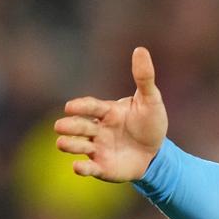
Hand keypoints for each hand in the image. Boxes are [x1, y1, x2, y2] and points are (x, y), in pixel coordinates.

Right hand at [54, 47, 167, 181]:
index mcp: (107, 112)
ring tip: (62, 143)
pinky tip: (77, 167)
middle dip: (70, 126)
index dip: (81, 106)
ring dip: (70, 145)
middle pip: (80, 126)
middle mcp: (98, 129)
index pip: (91, 107)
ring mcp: (97, 148)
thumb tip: (140, 49)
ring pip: (79, 146)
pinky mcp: (102, 167)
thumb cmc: (151, 123)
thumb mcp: (151, 100)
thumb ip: (144, 78)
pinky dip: (82, 169)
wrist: (157, 153)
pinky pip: (89, 168)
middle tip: (60, 126)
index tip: (70, 106)